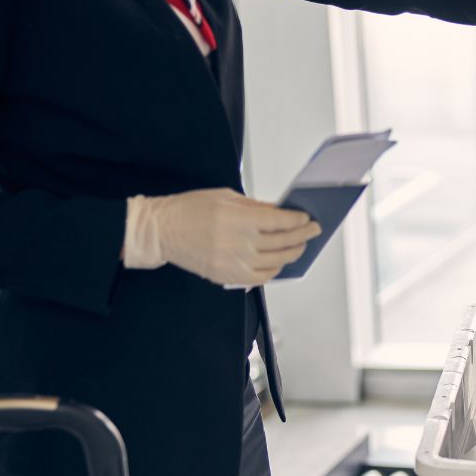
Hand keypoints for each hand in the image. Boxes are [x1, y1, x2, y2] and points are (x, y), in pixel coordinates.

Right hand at [125, 189, 320, 287]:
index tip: (308, 219)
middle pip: (283, 242)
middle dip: (303, 236)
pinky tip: (279, 262)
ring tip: (300, 246)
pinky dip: (275, 270)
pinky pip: (261, 278)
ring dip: (293, 253)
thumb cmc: (190, 209)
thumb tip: (281, 211)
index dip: (298, 221)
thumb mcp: (225, 198)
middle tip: (313, 231)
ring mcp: (234, 263)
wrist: (162, 231)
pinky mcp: (228, 277)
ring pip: (276, 262)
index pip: (280, 222)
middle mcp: (239, 243)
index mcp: (239, 219)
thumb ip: (256, 207)